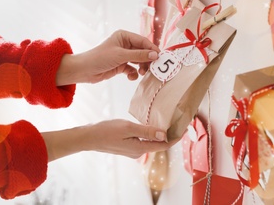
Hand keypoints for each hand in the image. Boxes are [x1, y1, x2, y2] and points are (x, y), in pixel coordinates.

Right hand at [42, 119, 176, 160]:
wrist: (89, 138)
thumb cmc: (107, 131)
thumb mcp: (128, 128)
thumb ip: (147, 131)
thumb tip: (164, 134)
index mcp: (140, 148)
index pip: (164, 145)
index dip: (175, 137)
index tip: (184, 129)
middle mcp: (138, 152)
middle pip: (158, 144)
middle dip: (168, 134)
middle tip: (177, 122)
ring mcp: (132, 150)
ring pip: (150, 142)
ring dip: (158, 133)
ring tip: (166, 121)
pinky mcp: (127, 146)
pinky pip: (142, 140)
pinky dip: (148, 133)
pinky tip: (148, 124)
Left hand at [56, 30, 159, 84]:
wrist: (84, 71)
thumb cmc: (100, 58)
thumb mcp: (121, 55)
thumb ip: (139, 55)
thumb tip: (155, 55)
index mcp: (124, 36)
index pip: (143, 41)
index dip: (152, 49)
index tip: (160, 57)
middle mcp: (125, 44)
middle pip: (143, 51)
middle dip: (148, 60)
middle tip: (153, 68)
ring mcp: (123, 55)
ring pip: (139, 61)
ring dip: (142, 67)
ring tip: (142, 73)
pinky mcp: (121, 65)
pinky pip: (132, 69)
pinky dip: (133, 73)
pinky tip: (131, 77)